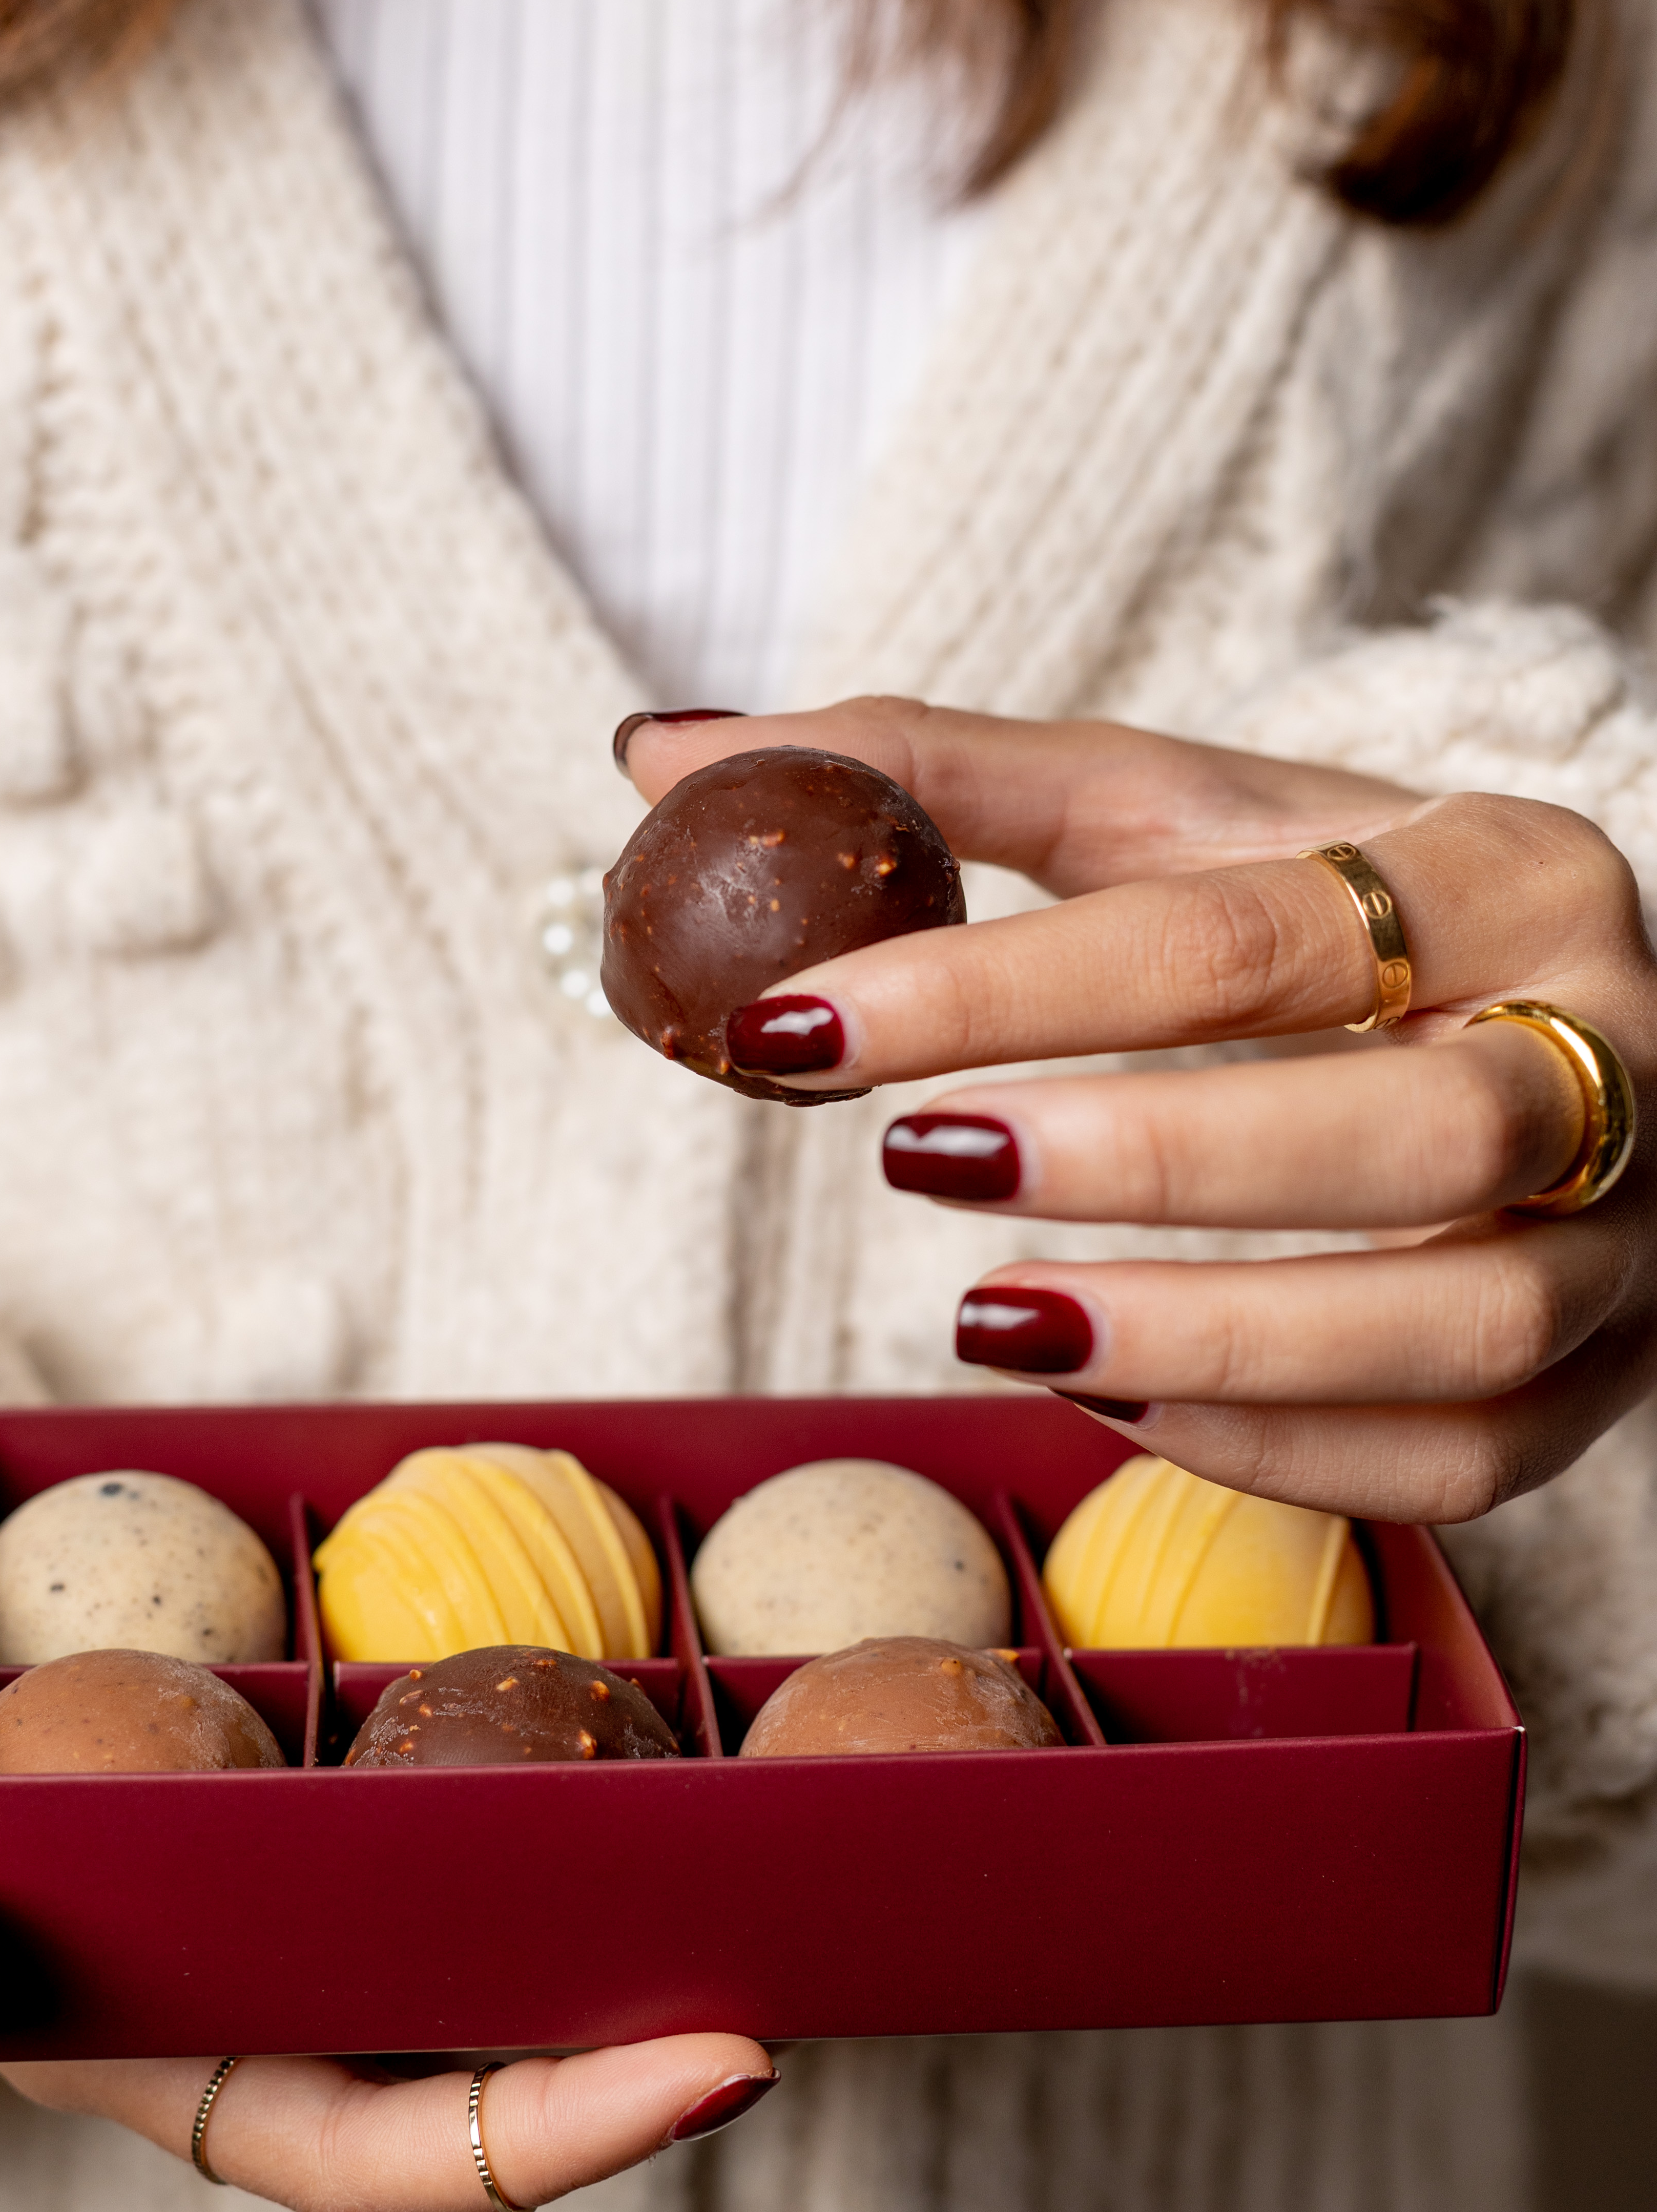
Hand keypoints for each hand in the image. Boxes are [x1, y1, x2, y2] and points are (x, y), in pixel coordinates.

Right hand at [0, 1518, 773, 2211]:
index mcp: (126, 2044)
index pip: (369, 2145)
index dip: (548, 2135)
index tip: (728, 2063)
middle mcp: (223, 1960)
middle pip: (469, 2030)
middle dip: (638, 2008)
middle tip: (815, 1937)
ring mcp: (254, 1839)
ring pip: (465, 1886)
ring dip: (604, 1864)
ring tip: (765, 1812)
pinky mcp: (258, 1723)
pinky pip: (410, 1741)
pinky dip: (506, 1714)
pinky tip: (597, 1644)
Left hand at [621, 698, 1656, 1522]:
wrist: (1548, 1010)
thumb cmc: (1329, 909)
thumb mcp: (1165, 815)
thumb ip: (934, 778)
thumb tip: (653, 753)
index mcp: (1506, 867)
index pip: (1251, 935)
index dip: (1008, 988)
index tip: (796, 1023)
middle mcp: (1616, 1044)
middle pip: (1407, 1127)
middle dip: (1149, 1160)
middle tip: (918, 1163)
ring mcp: (1631, 1233)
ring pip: (1458, 1323)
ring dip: (1211, 1337)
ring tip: (985, 1321)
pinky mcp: (1609, 1379)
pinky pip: (1461, 1458)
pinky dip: (1278, 1447)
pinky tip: (1109, 1395)